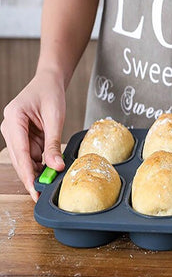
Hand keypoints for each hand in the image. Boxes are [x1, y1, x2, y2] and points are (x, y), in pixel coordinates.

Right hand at [1, 71, 65, 201]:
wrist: (49, 82)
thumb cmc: (50, 94)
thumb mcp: (55, 118)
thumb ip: (53, 143)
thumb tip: (56, 166)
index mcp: (14, 118)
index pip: (20, 151)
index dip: (27, 172)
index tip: (33, 188)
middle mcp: (10, 127)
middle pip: (20, 158)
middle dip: (31, 176)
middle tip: (41, 194)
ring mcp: (15, 133)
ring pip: (26, 159)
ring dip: (38, 169)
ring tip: (50, 181)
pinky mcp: (23, 137)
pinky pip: (32, 154)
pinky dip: (41, 162)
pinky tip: (50, 169)